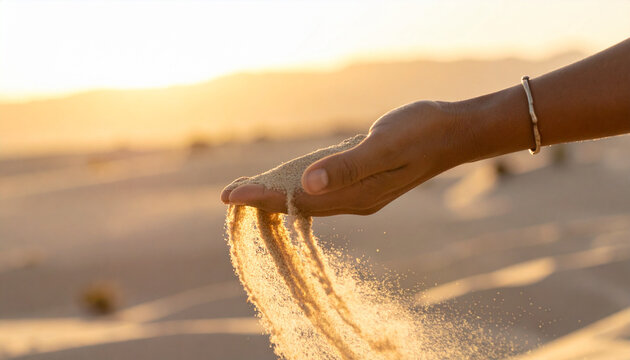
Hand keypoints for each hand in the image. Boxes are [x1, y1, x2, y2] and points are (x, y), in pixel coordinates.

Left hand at [221, 101, 469, 215]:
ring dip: (280, 197)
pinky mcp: (366, 183)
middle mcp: (356, 200)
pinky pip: (324, 192)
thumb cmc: (421, 131)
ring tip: (250, 191)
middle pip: (299, 206)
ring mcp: (362, 194)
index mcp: (356, 194)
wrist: (454, 132)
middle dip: (263, 202)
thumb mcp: (384, 144)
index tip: (228, 195)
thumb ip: (347, 166)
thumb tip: (307, 185)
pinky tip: (291, 183)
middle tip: (228, 196)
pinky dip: (300, 189)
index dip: (262, 198)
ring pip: (310, 201)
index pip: (297, 201)